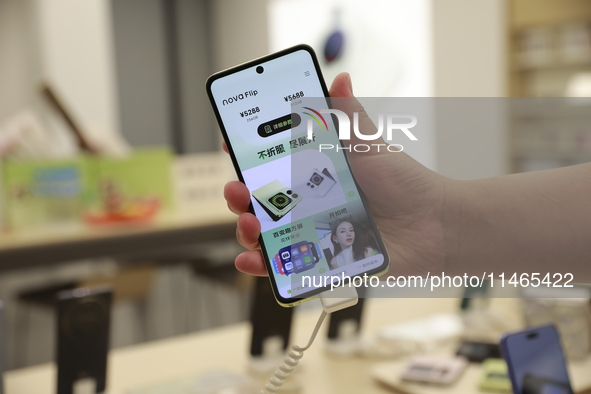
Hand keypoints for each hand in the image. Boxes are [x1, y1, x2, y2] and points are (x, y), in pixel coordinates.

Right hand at [224, 72, 454, 276]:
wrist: (436, 225)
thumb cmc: (405, 183)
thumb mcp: (370, 146)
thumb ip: (348, 116)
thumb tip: (340, 77)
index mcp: (315, 175)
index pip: (272, 166)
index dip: (248, 158)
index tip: (232, 146)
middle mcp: (309, 205)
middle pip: (262, 202)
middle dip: (240, 195)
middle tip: (237, 189)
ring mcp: (313, 235)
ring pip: (267, 235)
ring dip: (247, 229)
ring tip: (250, 222)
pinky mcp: (321, 264)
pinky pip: (286, 268)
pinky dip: (264, 266)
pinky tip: (252, 260)